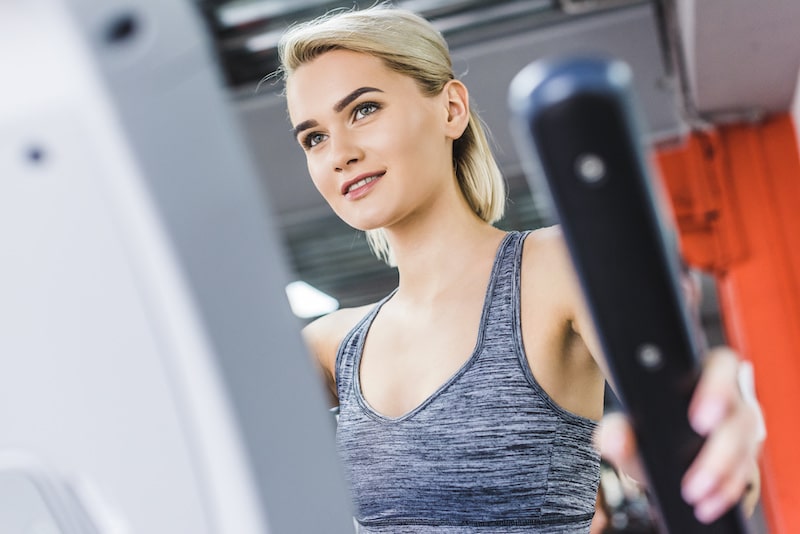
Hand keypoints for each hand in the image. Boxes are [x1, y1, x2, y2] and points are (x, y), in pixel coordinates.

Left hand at [595, 347, 763, 523]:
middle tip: (695, 479)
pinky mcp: (744, 452)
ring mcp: (740, 425)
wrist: (658, 441)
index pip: (721, 366)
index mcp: (701, 373)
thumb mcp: (628, 425)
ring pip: (746, 446)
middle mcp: (729, 396)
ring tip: (697, 496)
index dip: (717, 389)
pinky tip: (708, 503)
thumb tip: (615, 438)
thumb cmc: (646, 422)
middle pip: (739, 416)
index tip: (699, 420)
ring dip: (723, 476)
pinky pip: (744, 471)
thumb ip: (616, 428)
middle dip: (720, 451)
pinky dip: (727, 489)